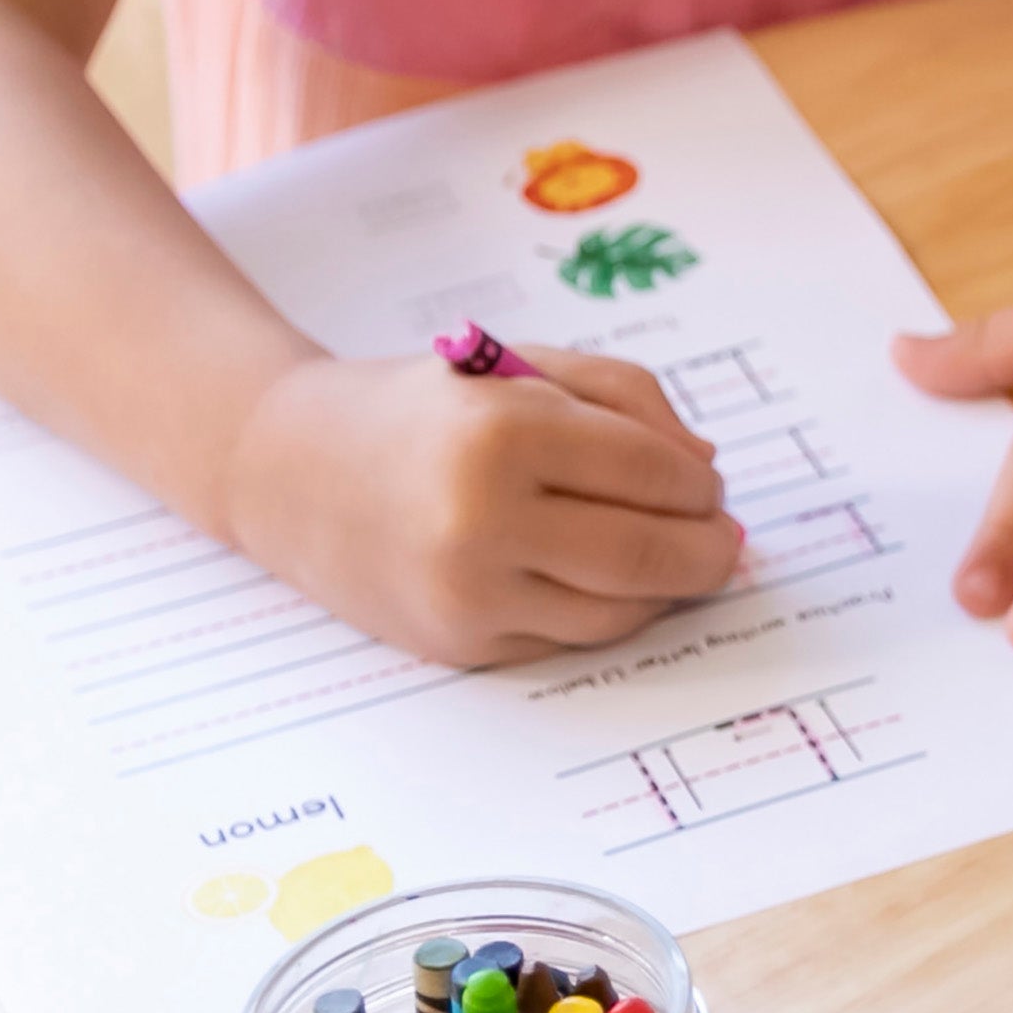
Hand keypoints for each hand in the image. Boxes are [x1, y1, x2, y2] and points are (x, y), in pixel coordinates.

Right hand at [225, 347, 740, 667]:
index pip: (655, 474)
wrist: (288, 468)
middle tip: (724, 539)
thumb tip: (707, 473)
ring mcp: (466, 593)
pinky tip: (607, 582)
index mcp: (503, 434)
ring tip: (675, 560)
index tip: (710, 487)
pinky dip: (604, 613)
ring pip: (619, 612)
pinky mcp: (457, 645)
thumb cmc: (422, 409)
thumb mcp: (524, 367)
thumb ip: (629, 400)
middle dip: (708, 550)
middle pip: (651, 555)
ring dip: (666, 591)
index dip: (701, 486)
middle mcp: (481, 520)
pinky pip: (567, 640)